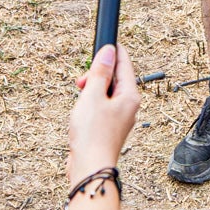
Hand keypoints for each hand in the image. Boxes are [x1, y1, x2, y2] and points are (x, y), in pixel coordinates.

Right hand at [71, 43, 144, 172]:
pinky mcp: (108, 128)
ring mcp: (119, 118)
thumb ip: (100, 73)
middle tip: (81, 84)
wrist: (90, 168)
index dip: (112, 52)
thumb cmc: (93, 134)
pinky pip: (100, 108)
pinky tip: (80, 117)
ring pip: (104, 94)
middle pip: (114, 79)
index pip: (124, 64)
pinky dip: (89, 107)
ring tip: (80, 105)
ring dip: (90, 93)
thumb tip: (109, 51)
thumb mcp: (93, 96)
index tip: (103, 42)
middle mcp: (128, 106)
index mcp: (130, 96)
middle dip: (96, 77)